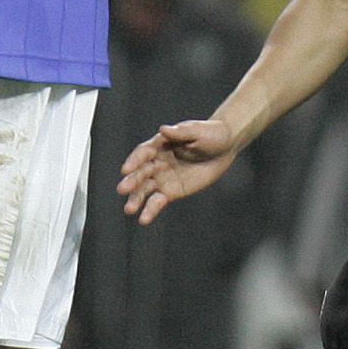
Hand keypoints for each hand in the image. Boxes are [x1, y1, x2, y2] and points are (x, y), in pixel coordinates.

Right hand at [118, 119, 240, 224]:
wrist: (225, 147)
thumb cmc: (210, 134)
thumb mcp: (198, 131)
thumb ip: (181, 132)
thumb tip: (164, 129)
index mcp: (159, 144)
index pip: (143, 153)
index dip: (134, 160)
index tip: (126, 170)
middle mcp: (157, 162)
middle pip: (140, 172)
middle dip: (131, 181)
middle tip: (122, 189)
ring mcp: (163, 178)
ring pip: (145, 189)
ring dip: (136, 199)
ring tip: (129, 210)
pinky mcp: (171, 192)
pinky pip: (158, 201)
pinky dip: (151, 209)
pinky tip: (144, 219)